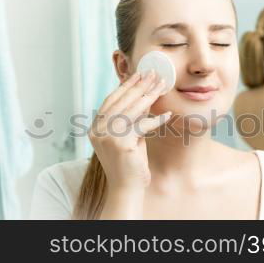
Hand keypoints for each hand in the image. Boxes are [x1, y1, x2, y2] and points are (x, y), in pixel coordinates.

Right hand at [88, 70, 171, 190]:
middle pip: (121, 102)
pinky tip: (167, 114)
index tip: (138, 74)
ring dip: (148, 95)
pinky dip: (155, 120)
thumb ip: (131, 119)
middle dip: (138, 86)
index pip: (111, 101)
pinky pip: (141, 126)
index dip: (125, 86)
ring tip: (160, 84)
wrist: (126, 188)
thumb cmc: (130, 163)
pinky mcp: (120, 144)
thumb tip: (144, 98)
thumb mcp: (129, 136)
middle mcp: (97, 131)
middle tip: (152, 73)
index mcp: (96, 128)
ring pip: (130, 110)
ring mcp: (106, 137)